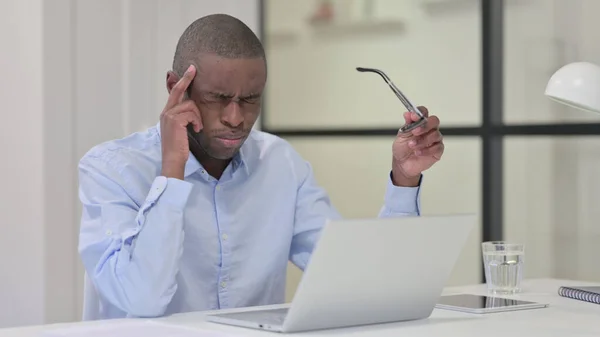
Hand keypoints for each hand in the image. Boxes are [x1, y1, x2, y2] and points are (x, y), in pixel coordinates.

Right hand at [160, 65, 201, 179]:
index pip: (174, 93)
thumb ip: (184, 117)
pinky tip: (196, 130)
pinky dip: (197, 121)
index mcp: (167, 113)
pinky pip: (192, 114)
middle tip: (194, 68)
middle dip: (186, 78)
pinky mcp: (175, 120)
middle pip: (178, 90)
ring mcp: (169, 115)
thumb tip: (193, 109)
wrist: (173, 159)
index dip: (181, 81)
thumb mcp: (181, 129)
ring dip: (198, 117)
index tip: (189, 71)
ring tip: (197, 127)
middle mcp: (166, 112)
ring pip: (190, 105)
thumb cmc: (178, 147)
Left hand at [391, 106, 443, 186]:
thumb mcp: (401, 136)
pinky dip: (426, 150)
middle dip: (425, 126)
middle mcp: (429, 130)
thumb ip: (407, 125)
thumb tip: (408, 113)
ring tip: (412, 145)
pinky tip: (418, 152)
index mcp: (420, 124)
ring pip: (435, 135)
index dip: (420, 112)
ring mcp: (435, 140)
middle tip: (414, 132)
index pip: (424, 112)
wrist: (402, 164)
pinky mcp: (438, 150)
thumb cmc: (403, 149)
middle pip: (434, 121)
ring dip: (422, 140)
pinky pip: (437, 147)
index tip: (413, 116)